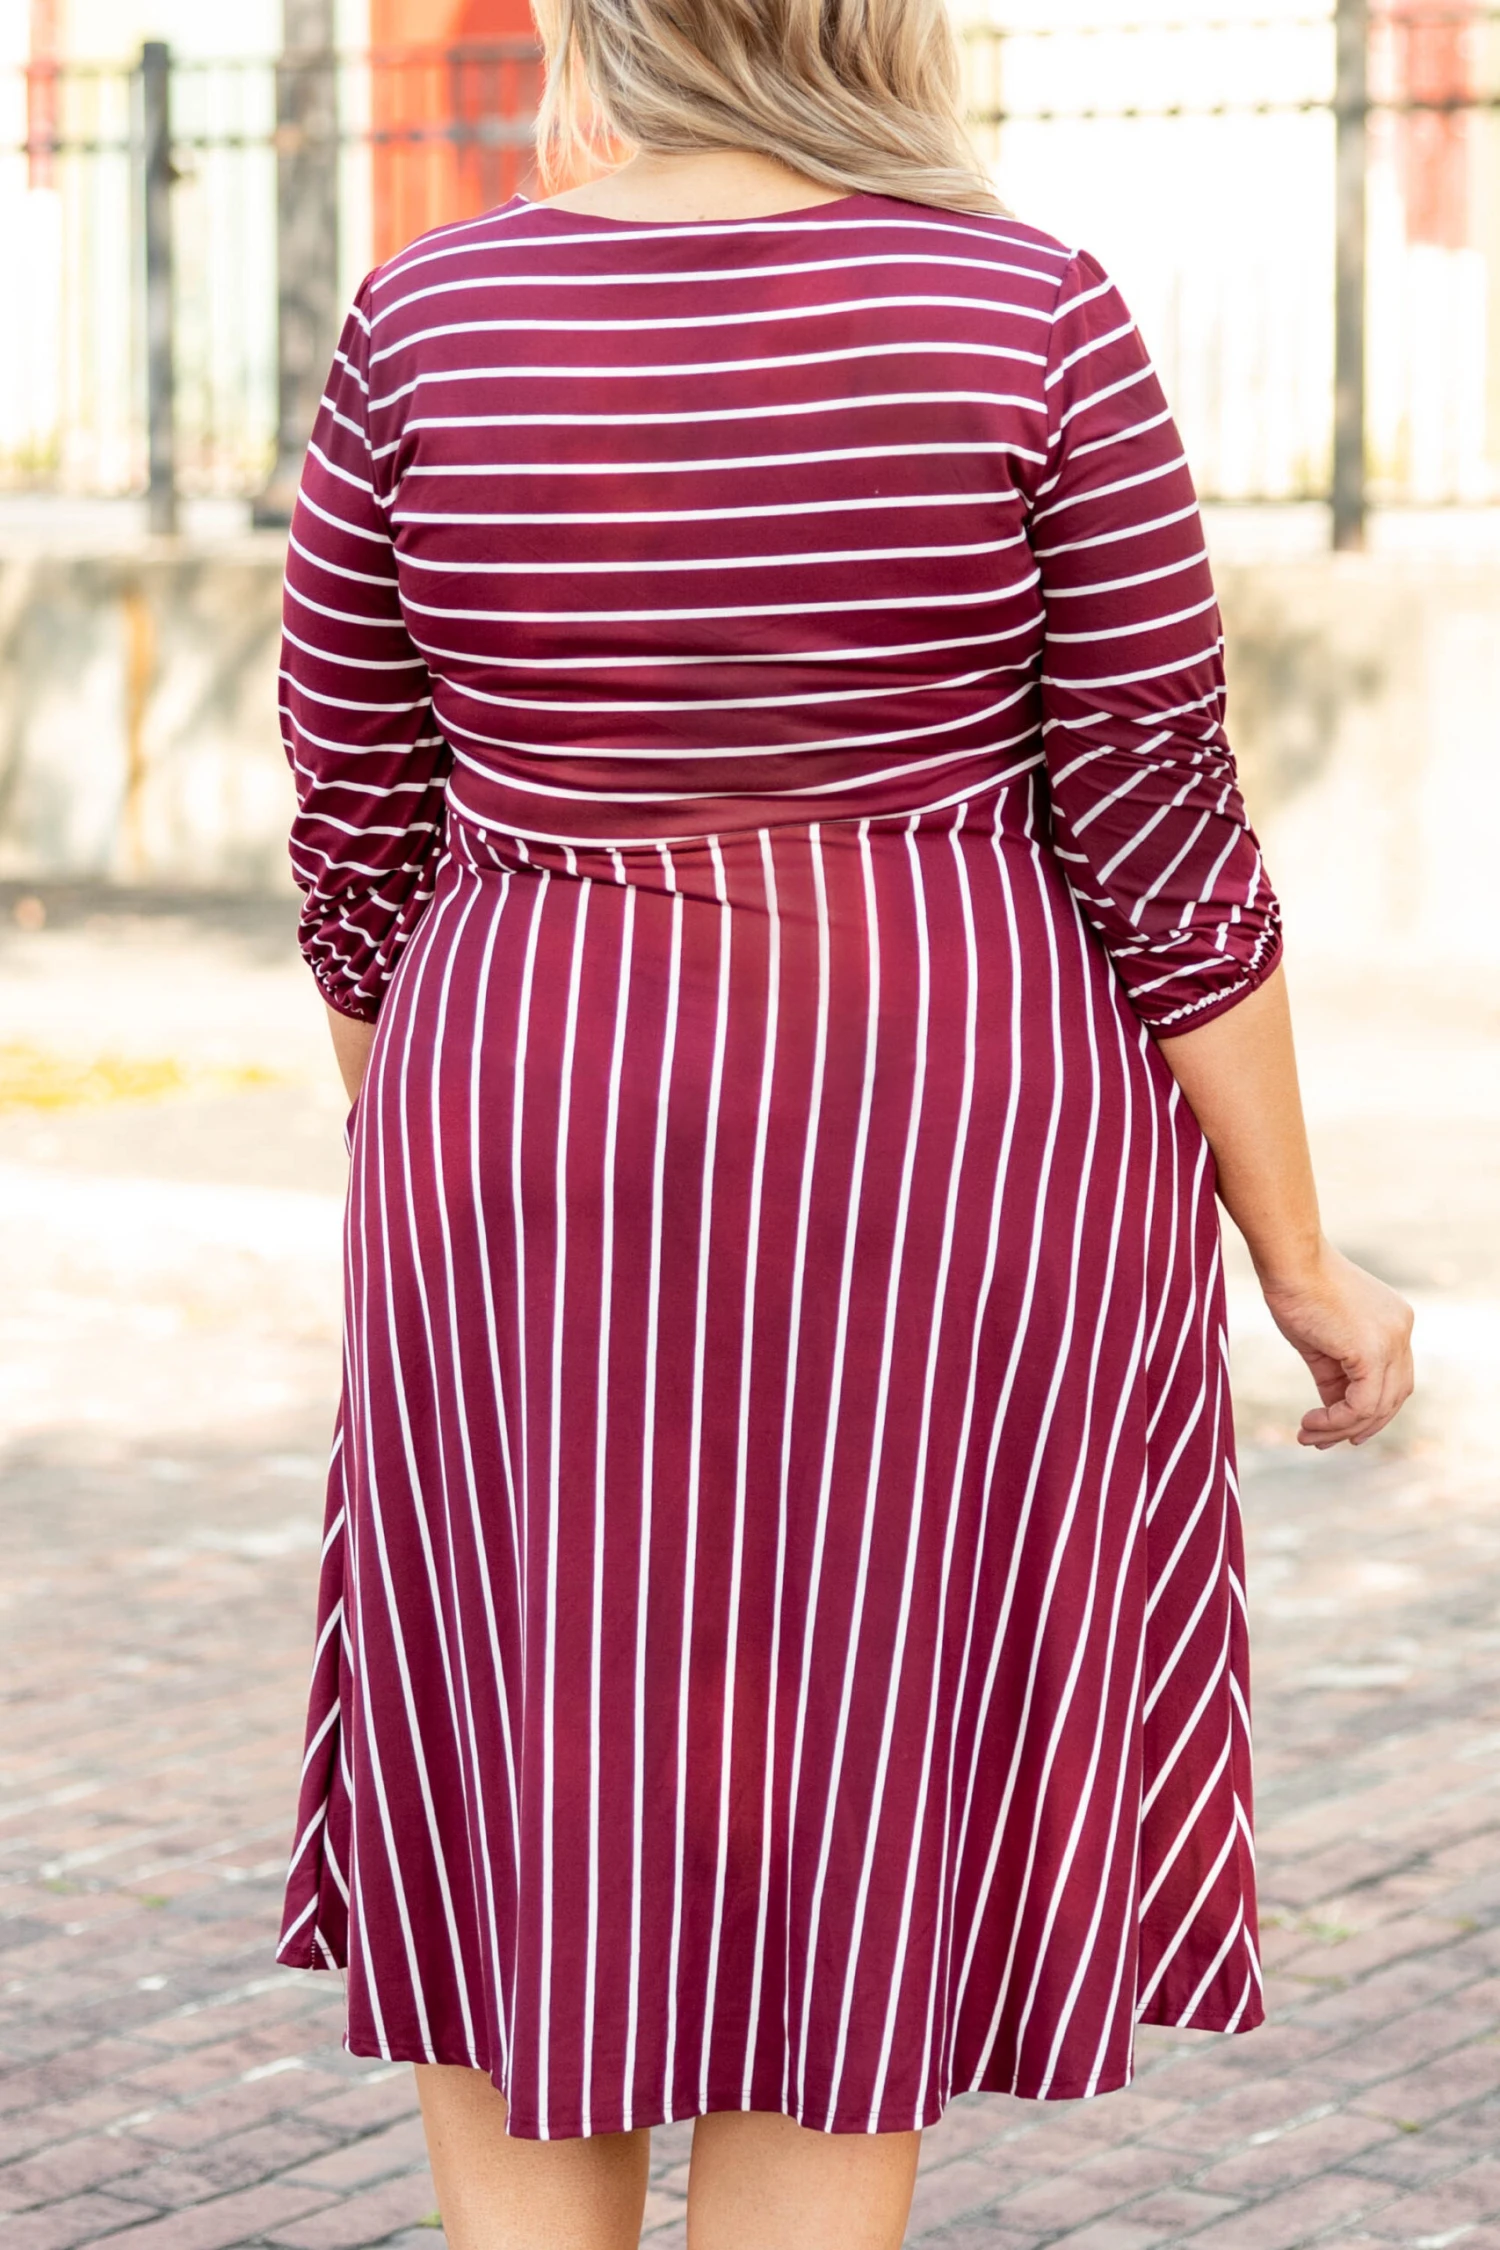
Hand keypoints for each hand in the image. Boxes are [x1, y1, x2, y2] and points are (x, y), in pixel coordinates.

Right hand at [1259, 1240, 1414, 1449]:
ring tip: (1307, 1434)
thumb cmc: (1295, 1287)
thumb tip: (1333, 1409)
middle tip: (1324, 1441)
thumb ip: (1334, 1372)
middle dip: (1360, 1425)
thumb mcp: (1319, 1338)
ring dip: (1340, 1428)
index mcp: (1394, 1322)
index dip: (1369, 1408)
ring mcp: (1392, 1342)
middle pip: (1393, 1396)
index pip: (1392, 1378)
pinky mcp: (1373, 1352)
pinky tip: (1309, 1423)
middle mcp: (1401, 1331)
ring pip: (1377, 1406)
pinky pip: (1361, 1404)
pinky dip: (1336, 1420)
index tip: (1335, 1425)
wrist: (1289, 1260)